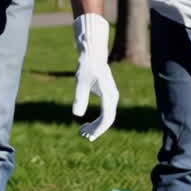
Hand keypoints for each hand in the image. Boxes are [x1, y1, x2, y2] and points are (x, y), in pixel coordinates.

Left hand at [72, 13, 118, 141]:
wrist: (93, 54)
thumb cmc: (87, 66)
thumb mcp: (80, 82)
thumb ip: (80, 97)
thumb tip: (77, 114)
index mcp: (109, 94)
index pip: (107, 118)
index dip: (98, 129)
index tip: (89, 136)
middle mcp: (113, 97)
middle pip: (107, 120)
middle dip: (96, 129)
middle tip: (82, 135)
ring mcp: (111, 97)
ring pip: (106, 117)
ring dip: (96, 126)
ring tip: (82, 132)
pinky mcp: (107, 97)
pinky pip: (105, 113)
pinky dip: (97, 121)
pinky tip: (86, 124)